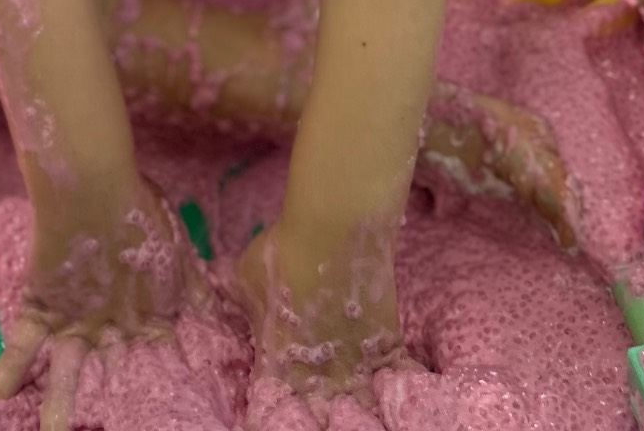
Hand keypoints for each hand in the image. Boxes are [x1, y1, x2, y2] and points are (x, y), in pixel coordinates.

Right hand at [0, 175, 209, 430]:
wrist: (93, 187)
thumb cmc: (140, 208)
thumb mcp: (178, 248)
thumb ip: (195, 285)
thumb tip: (219, 315)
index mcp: (148, 314)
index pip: (159, 357)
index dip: (167, 381)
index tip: (175, 407)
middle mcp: (112, 329)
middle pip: (115, 378)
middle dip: (116, 405)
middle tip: (112, 423)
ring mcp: (75, 322)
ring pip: (67, 376)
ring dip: (60, 410)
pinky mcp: (43, 309)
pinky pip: (20, 346)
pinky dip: (6, 372)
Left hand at [232, 217, 416, 416]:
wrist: (333, 232)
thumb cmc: (280, 254)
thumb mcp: (245, 282)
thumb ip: (248, 307)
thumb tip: (249, 311)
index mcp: (278, 369)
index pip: (270, 411)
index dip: (270, 411)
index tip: (271, 404)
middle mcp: (318, 380)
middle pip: (320, 421)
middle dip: (318, 416)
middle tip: (318, 404)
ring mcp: (356, 368)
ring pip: (361, 413)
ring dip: (358, 411)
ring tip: (354, 403)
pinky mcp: (387, 348)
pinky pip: (398, 383)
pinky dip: (395, 389)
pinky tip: (397, 395)